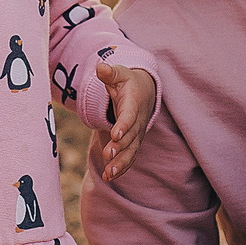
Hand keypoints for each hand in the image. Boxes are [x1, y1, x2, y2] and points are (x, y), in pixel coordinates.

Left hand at [90, 64, 157, 180]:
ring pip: (131, 151)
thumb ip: (109, 73)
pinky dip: (121, 168)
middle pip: (130, 137)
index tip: (115, 135)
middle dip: (120, 147)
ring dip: (121, 163)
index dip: (123, 125)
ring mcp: (137, 134)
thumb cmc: (127, 82)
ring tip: (109, 174)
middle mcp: (137, 122)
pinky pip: (129, 157)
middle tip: (108, 155)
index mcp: (134, 104)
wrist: (145, 92)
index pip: (129, 116)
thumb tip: (100, 67)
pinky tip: (109, 178)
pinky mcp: (133, 143)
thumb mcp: (119, 74)